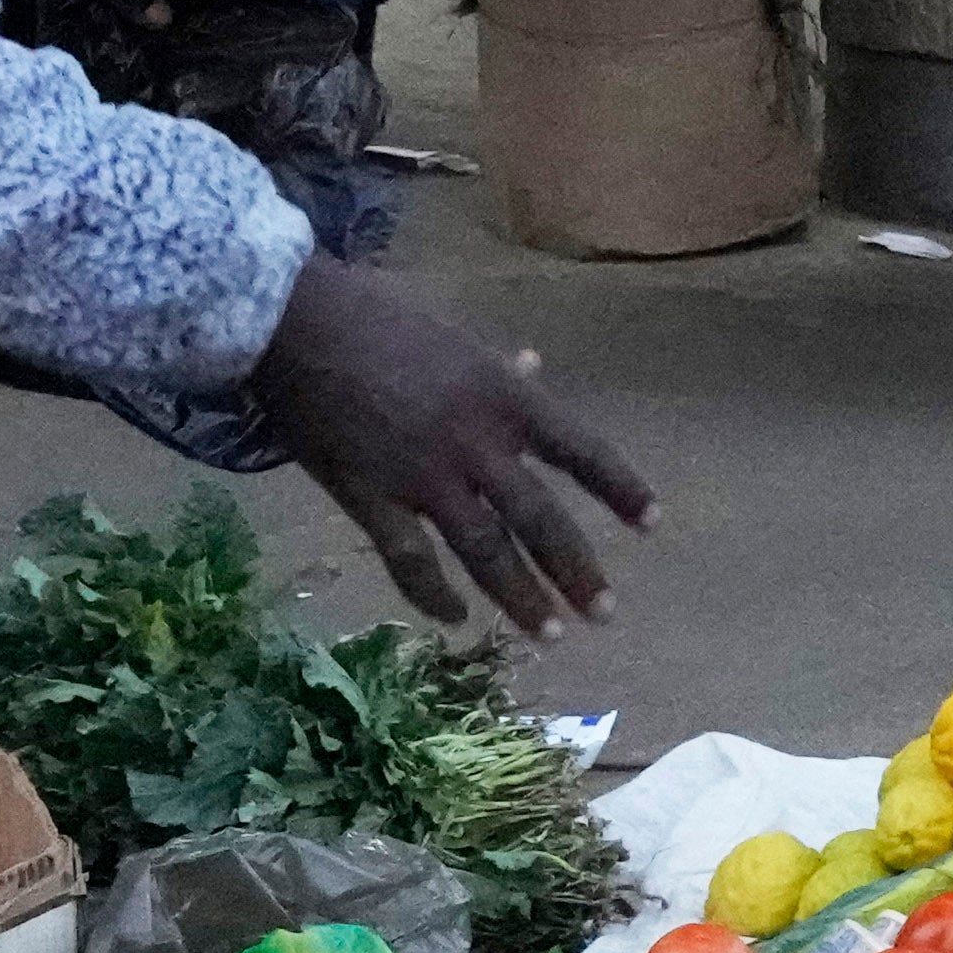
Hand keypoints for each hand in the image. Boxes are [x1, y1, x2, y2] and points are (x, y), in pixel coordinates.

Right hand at [260, 260, 650, 628]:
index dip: (622, 491)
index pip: (584, 452)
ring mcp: (425, 477)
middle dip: (577, 571)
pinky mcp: (372, 499)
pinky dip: (435, 596)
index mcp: (507, 397)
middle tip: (605, 613)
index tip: (654, 525)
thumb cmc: (380, 318)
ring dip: (520, 597)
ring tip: (550, 635)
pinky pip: (412, 562)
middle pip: (541, 520)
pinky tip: (456, 619)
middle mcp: (478, 443)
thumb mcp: (458, 339)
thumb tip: (535, 367)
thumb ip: (499, 369)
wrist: (298, 322)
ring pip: (486, 551)